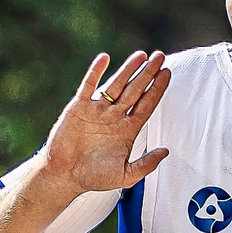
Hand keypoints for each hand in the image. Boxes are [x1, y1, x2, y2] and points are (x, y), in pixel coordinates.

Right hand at [41, 51, 172, 195]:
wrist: (64, 176)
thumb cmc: (93, 177)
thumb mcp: (125, 176)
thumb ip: (146, 164)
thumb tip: (166, 151)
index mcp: (127, 130)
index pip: (146, 105)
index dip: (157, 89)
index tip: (167, 73)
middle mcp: (114, 116)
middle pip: (135, 90)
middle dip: (148, 74)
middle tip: (160, 57)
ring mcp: (97, 110)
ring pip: (116, 85)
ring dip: (128, 69)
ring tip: (141, 55)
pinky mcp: (79, 107)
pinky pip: (88, 85)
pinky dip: (95, 71)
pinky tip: (104, 58)